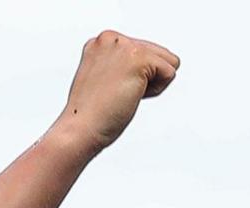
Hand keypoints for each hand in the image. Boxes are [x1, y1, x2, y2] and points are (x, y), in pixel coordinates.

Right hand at [51, 30, 179, 153]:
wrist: (79, 128)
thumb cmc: (89, 114)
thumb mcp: (102, 79)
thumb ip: (120, 66)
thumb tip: (146, 71)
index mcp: (102, 41)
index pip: (143, 51)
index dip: (134, 77)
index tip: (109, 90)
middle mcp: (112, 38)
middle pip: (158, 54)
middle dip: (145, 78)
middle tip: (116, 94)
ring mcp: (124, 46)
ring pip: (167, 62)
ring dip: (151, 84)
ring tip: (123, 94)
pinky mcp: (139, 57)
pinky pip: (170, 73)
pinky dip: (156, 91)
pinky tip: (130, 96)